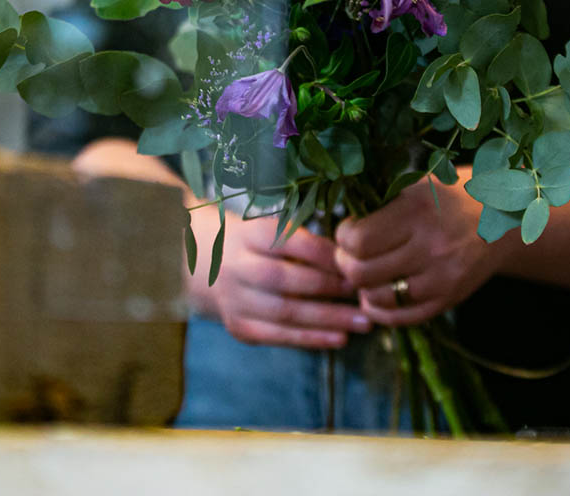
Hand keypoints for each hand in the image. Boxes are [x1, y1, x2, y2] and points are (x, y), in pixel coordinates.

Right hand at [189, 209, 372, 348]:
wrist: (203, 268)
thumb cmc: (254, 246)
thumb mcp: (270, 230)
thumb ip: (303, 242)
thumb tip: (352, 257)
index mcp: (248, 235)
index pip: (288, 242)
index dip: (324, 254)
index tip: (356, 261)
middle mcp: (237, 267)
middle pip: (286, 279)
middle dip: (330, 288)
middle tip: (365, 294)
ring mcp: (235, 300)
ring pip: (285, 312)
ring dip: (328, 319)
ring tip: (363, 322)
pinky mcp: (239, 327)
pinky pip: (278, 336)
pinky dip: (311, 339)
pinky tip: (339, 339)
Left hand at [335, 176, 497, 326]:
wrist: (506, 217)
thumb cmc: (454, 194)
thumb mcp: (419, 185)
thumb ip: (382, 205)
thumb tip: (341, 230)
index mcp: (418, 211)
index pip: (358, 240)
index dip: (343, 237)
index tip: (348, 230)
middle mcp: (431, 247)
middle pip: (362, 273)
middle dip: (346, 264)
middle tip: (349, 254)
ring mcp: (442, 277)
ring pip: (377, 298)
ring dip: (362, 288)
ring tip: (365, 272)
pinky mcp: (449, 299)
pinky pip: (401, 318)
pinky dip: (380, 310)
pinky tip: (376, 295)